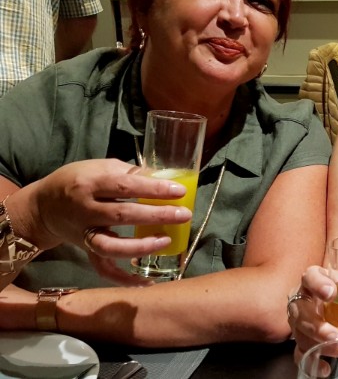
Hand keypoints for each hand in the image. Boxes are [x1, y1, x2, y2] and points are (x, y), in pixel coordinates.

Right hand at [7, 159, 191, 280]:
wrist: (42, 206)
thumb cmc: (78, 180)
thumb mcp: (100, 167)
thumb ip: (129, 173)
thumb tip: (163, 178)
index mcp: (91, 183)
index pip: (125, 186)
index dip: (153, 189)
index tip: (179, 191)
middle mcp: (85, 209)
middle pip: (122, 215)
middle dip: (156, 216)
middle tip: (183, 215)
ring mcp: (84, 233)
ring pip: (110, 246)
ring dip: (139, 247)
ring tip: (165, 241)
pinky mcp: (85, 250)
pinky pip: (102, 267)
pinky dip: (122, 278)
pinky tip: (145, 282)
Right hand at [288, 265, 337, 361]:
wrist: (327, 298)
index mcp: (314, 280)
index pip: (310, 277)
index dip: (318, 284)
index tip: (331, 293)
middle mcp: (302, 300)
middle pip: (301, 312)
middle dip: (318, 326)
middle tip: (337, 335)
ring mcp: (299, 321)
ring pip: (302, 335)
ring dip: (323, 346)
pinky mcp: (301, 339)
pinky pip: (301, 353)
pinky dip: (314, 362)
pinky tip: (326, 368)